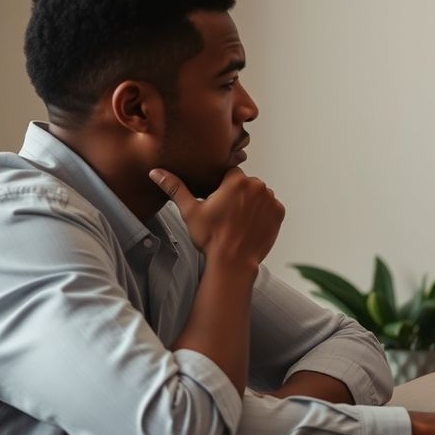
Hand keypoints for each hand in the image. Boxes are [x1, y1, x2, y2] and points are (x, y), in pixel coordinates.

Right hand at [150, 167, 283, 267]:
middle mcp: (258, 186)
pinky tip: (250, 226)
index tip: (219, 203)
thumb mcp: (190, 211)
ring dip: (252, 203)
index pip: (230, 174)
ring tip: (239, 221)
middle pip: (246, 184)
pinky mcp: (279, 213)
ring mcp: (271, 200)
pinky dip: (263, 214)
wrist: (233, 263)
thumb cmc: (210, 238)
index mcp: (237, 181)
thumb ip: (175, 188)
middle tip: (228, 215)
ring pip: (259, 195)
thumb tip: (155, 172)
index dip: (223, 188)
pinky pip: (270, 207)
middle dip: (239, 195)